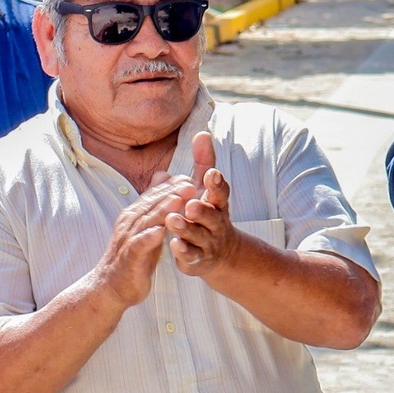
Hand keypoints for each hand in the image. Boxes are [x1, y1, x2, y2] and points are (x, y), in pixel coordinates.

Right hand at [92, 175, 195, 309]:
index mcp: (136, 214)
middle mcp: (130, 223)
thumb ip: (155, 203)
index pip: (154, 195)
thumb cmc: (134, 255)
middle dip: (170, 193)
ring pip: (146, 221)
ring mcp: (128, 239)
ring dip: (161, 211)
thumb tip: (163, 175)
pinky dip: (148, 237)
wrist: (111, 287)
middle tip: (190, 184)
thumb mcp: (146, 227)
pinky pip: (139, 245)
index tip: (190, 178)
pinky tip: (160, 232)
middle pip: (151, 204)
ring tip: (179, 201)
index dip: (171, 186)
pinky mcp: (129, 257)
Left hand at [166, 132, 244, 275]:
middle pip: (212, 216)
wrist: (221, 254)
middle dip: (202, 210)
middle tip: (191, 204)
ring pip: (199, 236)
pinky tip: (173, 245)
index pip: (220, 192)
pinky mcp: (198, 259)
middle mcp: (216, 223)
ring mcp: (208, 242)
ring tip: (173, 220)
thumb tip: (202, 133)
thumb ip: (204, 162)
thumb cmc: (209, 214)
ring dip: (187, 229)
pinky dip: (184, 251)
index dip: (216, 184)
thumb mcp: (207, 189)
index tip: (211, 174)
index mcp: (217, 204)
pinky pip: (193, 256)